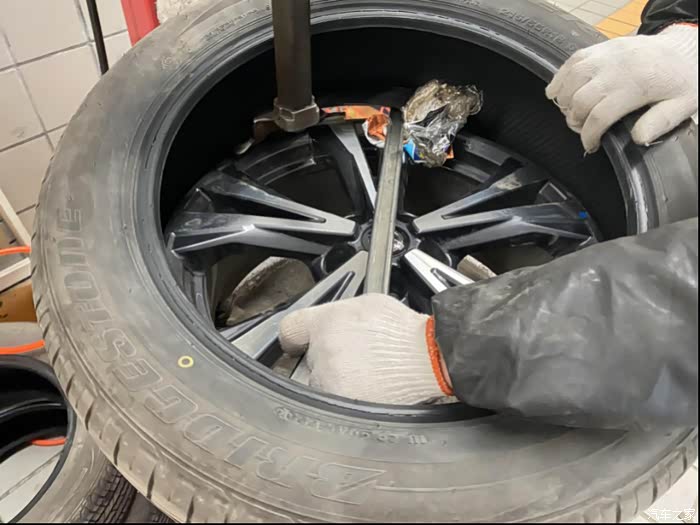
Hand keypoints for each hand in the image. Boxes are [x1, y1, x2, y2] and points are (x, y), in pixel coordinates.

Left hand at [279, 294, 450, 404]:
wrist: (429, 359)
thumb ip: (339, 313)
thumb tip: (330, 320)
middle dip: (326, 360)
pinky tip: (368, 390)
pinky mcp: (341, 405)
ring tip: (366, 376)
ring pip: (321, 384)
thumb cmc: (406, 334)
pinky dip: (346, 399)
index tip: (297, 344)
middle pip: (309, 360)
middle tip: (354, 358)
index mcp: (326, 322)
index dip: (295, 339)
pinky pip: (333, 404)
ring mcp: (331, 381)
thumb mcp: (369, 304)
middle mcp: (323, 352)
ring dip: (336, 382)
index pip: (290, 330)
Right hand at [546, 25, 697, 152]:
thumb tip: (638, 138)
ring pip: (570, 81)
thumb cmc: (682, 78)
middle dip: (575, 121)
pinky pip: (570, 62)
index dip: (588, 136)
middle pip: (579, 101)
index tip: (590, 144)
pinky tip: (558, 92)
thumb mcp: (684, 104)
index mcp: (636, 85)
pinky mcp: (600, 47)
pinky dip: (559, 79)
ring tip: (573, 112)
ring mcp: (605, 55)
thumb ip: (661, 122)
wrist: (684, 48)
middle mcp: (616, 68)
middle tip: (582, 128)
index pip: (599, 117)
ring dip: (565, 102)